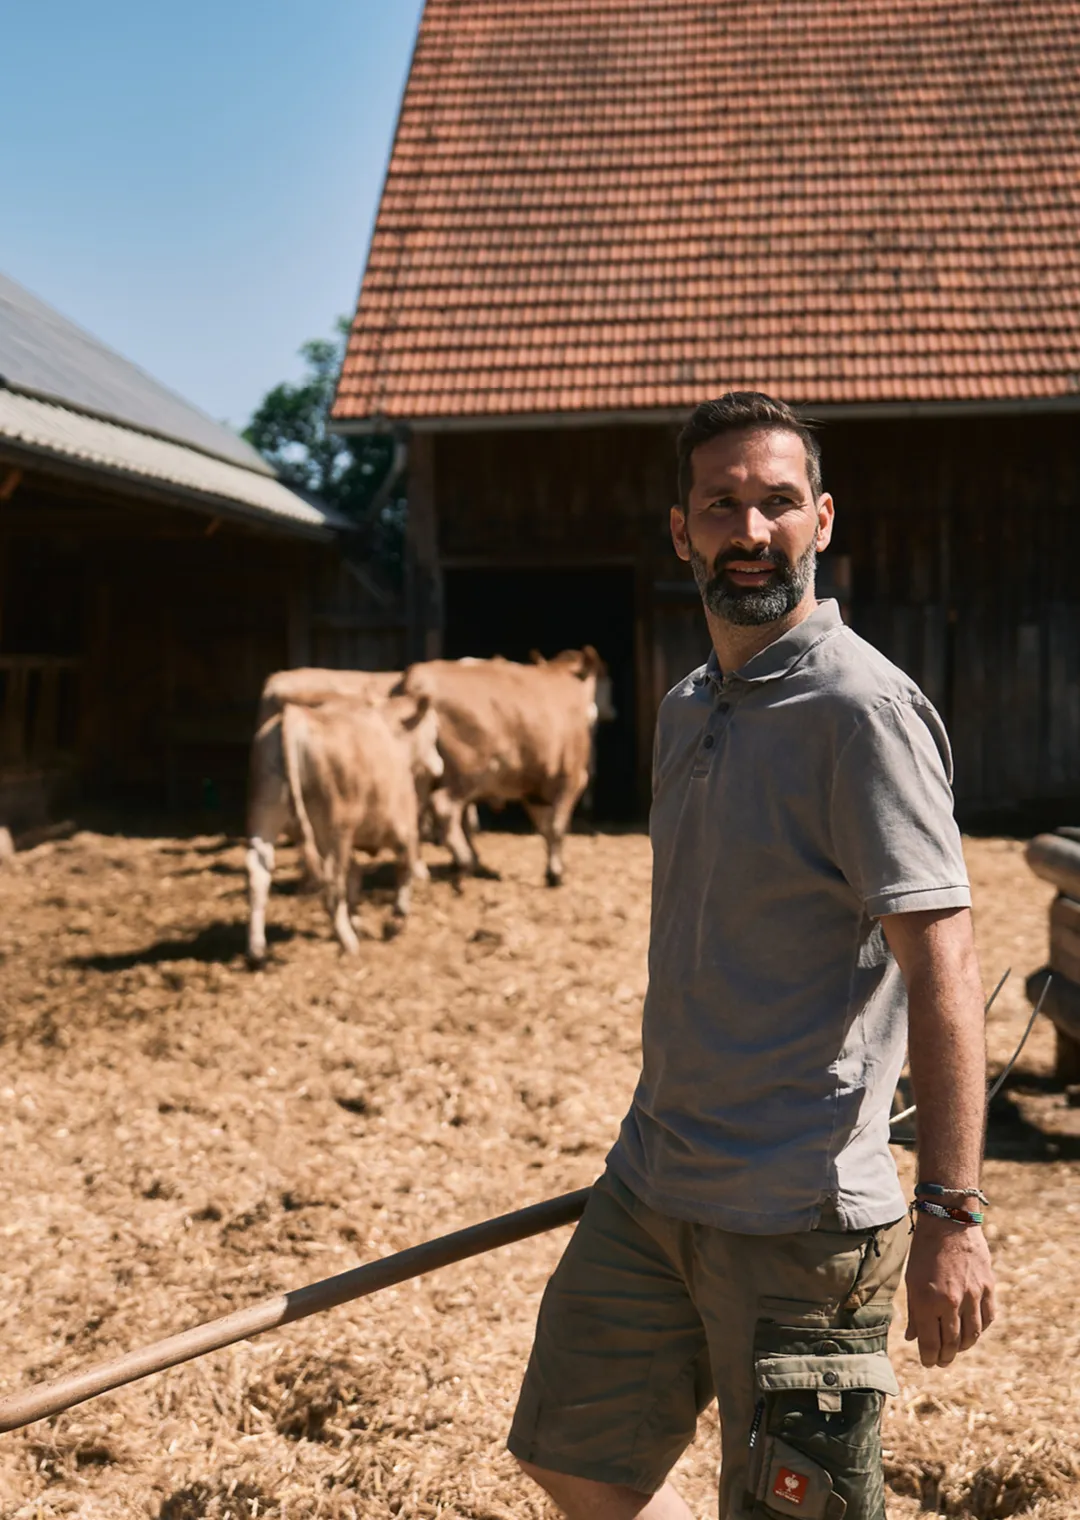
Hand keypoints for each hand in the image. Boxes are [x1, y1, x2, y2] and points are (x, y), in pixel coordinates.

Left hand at [904, 1215, 995, 1366]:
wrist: (948, 1221)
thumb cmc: (924, 1251)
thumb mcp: (911, 1280)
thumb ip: (914, 1312)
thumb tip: (913, 1338)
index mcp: (928, 1301)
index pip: (930, 1343)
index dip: (928, 1358)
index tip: (927, 1363)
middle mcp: (952, 1302)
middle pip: (952, 1344)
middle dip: (945, 1357)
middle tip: (941, 1362)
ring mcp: (972, 1296)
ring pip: (972, 1335)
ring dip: (963, 1347)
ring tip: (956, 1349)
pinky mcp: (988, 1288)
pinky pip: (987, 1318)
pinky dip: (980, 1329)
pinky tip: (972, 1331)